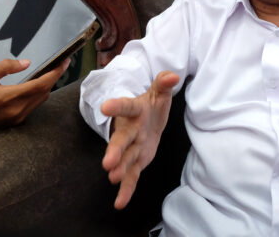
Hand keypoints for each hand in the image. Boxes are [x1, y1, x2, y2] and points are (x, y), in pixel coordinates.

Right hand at [0, 58, 68, 134]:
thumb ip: (6, 67)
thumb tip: (27, 63)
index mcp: (10, 97)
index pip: (41, 84)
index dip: (56, 72)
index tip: (65, 62)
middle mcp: (18, 110)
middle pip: (44, 92)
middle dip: (53, 78)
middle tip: (57, 65)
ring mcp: (17, 118)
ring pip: (40, 100)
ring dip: (45, 87)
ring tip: (47, 73)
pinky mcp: (15, 122)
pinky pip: (33, 107)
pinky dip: (36, 95)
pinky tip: (34, 87)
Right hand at [100, 71, 178, 209]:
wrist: (148, 118)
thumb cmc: (153, 104)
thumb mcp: (160, 93)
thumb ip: (164, 83)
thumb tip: (172, 76)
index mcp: (135, 110)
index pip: (126, 107)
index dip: (116, 107)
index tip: (105, 107)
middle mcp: (130, 130)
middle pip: (122, 139)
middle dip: (115, 150)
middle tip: (107, 162)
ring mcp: (132, 147)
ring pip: (125, 158)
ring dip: (119, 168)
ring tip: (113, 177)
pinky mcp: (136, 161)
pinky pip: (132, 175)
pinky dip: (126, 189)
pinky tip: (120, 203)